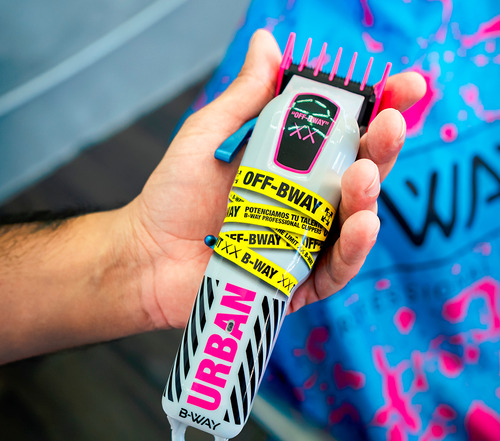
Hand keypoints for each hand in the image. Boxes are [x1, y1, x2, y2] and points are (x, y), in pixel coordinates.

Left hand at [126, 29, 425, 327]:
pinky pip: (336, 269)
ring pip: (354, 221)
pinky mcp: (299, 280)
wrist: (151, 253)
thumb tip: (268, 43)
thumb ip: (246, 96)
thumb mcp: (212, 134)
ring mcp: (306, 241)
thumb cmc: (178, 193)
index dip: (380, 109)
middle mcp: (308, 200)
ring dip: (368, 198)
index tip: (404, 87)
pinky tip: (361, 226)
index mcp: (294, 162)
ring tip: (361, 177)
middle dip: (381, 149)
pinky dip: (353, 251)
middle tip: (388, 127)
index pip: (347, 133)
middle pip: (359, 173)